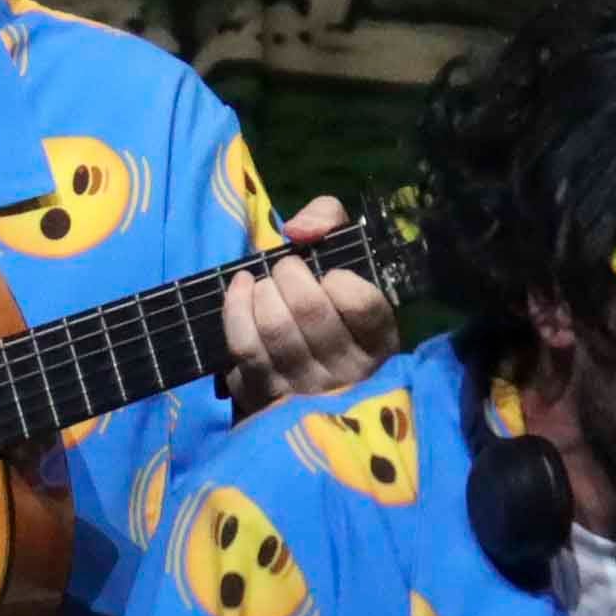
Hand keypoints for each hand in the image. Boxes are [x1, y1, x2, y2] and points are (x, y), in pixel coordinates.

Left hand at [217, 195, 401, 411]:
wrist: (302, 368)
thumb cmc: (332, 303)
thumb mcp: (345, 255)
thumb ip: (330, 220)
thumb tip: (299, 230)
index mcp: (380, 341)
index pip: (362, 304)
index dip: (338, 279)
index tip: (329, 275)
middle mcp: (347, 372)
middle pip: (309, 309)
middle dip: (288, 274)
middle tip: (287, 271)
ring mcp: (305, 390)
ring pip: (274, 327)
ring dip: (262, 291)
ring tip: (266, 285)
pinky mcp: (265, 396)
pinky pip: (243, 347)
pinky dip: (236, 308)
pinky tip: (242, 290)